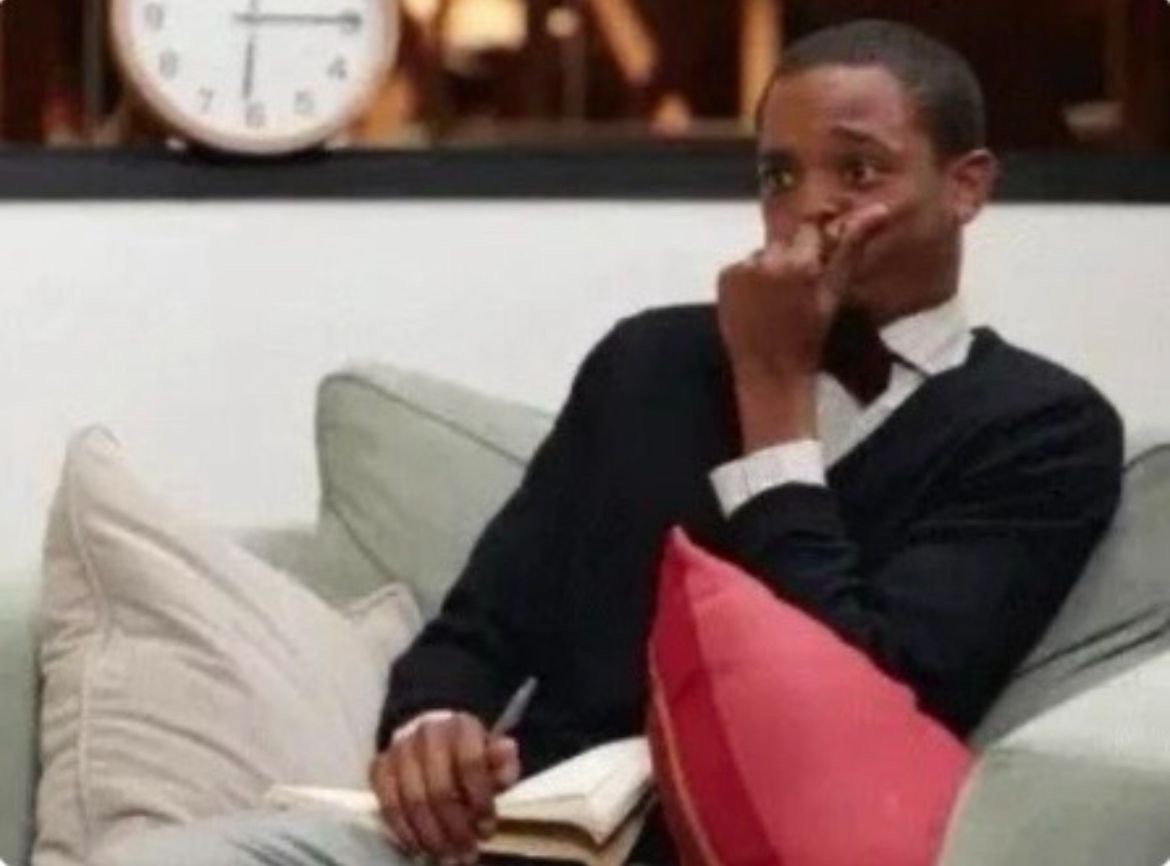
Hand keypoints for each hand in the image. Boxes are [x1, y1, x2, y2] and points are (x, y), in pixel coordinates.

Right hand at [370, 713, 520, 864]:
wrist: (433, 741)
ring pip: (412, 800)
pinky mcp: (379, 766)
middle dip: (455, 828)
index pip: (470, 763)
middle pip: (439, 789)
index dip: (480, 800)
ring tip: (446, 857)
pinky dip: (403, 831)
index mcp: (461, 725)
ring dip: (431, 836)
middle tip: (467, 853)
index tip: (487, 829)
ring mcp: (399, 748)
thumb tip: (506, 750)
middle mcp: (427, 731)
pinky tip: (419, 848)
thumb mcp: (494, 758)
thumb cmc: (469, 756)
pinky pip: (387, 804)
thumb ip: (502, 761)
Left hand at [717, 203, 892, 385]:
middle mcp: (767, 261)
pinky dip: (749, 279)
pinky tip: (758, 304)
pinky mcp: (723, 279)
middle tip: (797, 289)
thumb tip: (878, 211)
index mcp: (799, 264)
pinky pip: (742, 267)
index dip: (815, 238)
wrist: (769, 373)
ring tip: (776, 300)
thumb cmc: (807, 340)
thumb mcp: (833, 294)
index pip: (810, 227)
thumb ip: (851, 249)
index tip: (816, 255)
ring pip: (763, 254)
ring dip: (770, 268)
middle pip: (785, 241)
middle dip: (793, 256)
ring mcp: (742, 269)